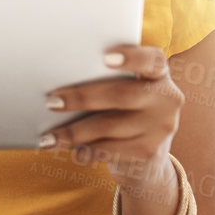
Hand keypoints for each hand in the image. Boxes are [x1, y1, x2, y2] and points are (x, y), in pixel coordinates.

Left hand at [38, 44, 182, 199]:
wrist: (148, 158)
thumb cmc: (126, 112)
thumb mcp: (128, 91)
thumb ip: (108, 80)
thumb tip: (61, 78)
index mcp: (159, 75)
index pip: (152, 60)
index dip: (131, 57)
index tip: (105, 56)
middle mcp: (166, 100)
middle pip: (120, 95)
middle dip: (81, 98)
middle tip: (51, 102)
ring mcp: (160, 128)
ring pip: (109, 126)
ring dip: (73, 132)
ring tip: (48, 137)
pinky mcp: (149, 152)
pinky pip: (110, 150)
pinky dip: (86, 151)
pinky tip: (69, 151)